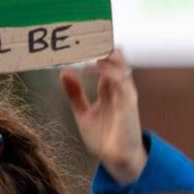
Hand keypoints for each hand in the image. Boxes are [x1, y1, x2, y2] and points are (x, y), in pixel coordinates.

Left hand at [60, 50, 146, 184]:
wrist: (117, 159)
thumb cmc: (104, 138)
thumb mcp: (83, 113)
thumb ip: (75, 94)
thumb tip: (64, 73)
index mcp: (110, 89)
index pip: (105, 62)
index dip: (95, 50)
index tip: (80, 39)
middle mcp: (119, 88)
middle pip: (116, 59)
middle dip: (102, 46)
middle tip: (85, 34)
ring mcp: (125, 94)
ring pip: (121, 65)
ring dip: (106, 54)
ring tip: (90, 44)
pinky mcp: (128, 102)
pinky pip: (121, 80)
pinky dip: (108, 71)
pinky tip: (94, 65)